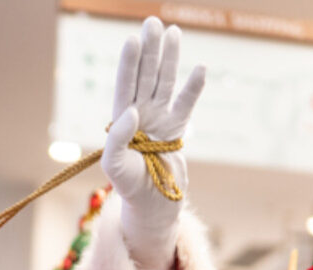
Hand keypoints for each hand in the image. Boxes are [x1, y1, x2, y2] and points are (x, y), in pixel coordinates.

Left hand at [102, 17, 204, 269]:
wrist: (152, 205)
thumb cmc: (128, 186)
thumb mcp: (112, 165)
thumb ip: (116, 138)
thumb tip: (131, 111)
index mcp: (121, 120)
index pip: (125, 84)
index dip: (129, 63)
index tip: (133, 39)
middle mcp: (140, 115)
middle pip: (146, 76)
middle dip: (150, 50)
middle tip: (153, 22)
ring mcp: (160, 120)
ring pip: (165, 84)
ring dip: (169, 59)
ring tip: (173, 32)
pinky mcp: (178, 131)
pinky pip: (187, 105)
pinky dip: (193, 88)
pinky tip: (200, 68)